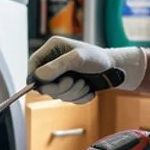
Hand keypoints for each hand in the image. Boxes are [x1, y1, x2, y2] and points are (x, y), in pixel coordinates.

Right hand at [27, 36, 146, 103]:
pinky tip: (88, 90)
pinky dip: (78, 98)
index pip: (34, 64)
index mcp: (52, 49)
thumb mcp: (79, 58)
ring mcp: (60, 76)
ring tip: (85, 84)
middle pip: (43, 83)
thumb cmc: (98, 58)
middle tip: (74, 82)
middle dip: (60, 87)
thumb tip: (39, 76)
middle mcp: (54, 62)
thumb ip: (59, 65)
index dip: (36, 77)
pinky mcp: (68, 87)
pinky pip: (66, 99)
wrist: (115, 70)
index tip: (44, 86)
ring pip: (55, 94)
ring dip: (72, 93)